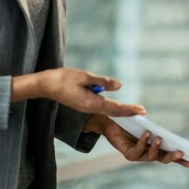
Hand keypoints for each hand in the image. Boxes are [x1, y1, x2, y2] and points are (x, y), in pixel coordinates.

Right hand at [12, 68, 145, 116]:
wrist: (45, 85)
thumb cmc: (63, 78)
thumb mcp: (85, 76)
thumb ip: (103, 82)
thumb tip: (120, 85)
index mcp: (91, 103)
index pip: (115, 107)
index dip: (129, 109)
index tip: (141, 110)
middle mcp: (89, 108)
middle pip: (113, 111)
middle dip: (128, 112)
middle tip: (143, 112)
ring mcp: (86, 108)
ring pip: (107, 110)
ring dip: (121, 110)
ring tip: (134, 109)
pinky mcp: (82, 104)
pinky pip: (100, 107)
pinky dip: (111, 107)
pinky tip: (116, 105)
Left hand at [85, 115, 188, 167]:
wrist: (112, 122)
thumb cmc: (130, 122)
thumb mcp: (146, 124)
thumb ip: (153, 127)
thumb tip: (155, 126)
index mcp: (156, 147)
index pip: (171, 155)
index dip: (182, 160)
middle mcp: (148, 153)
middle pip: (164, 159)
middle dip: (173, 157)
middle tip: (181, 153)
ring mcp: (139, 155)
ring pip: (151, 156)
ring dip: (156, 147)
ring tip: (159, 138)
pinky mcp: (129, 154)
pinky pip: (138, 151)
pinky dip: (143, 142)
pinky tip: (146, 133)